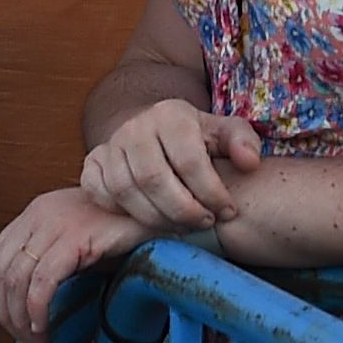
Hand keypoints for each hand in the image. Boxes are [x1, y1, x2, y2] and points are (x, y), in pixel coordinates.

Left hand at [0, 188, 156, 342]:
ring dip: (21, 318)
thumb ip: (51, 257)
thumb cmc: (120, 228)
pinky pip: (43, 280)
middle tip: (22, 338)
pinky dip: (37, 308)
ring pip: (17, 278)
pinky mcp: (76, 236)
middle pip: (0, 270)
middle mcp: (39, 214)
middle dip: (4, 312)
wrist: (154, 204)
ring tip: (36, 339)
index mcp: (35, 213)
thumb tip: (28, 302)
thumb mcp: (75, 239)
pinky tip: (43, 325)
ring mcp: (56, 223)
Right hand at [81, 101, 263, 233]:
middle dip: (184, 211)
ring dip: (157, 218)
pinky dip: (122, 211)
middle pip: (154, 179)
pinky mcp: (92, 163)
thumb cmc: (194, 137)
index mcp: (170, 115)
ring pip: (126, 191)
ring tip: (182, 227)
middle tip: (205, 223)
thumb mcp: (224, 132)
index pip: (189, 161)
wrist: (150, 128)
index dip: (211, 193)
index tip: (227, 211)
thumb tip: (250, 162)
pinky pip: (99, 193)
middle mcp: (134, 127)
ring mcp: (109, 145)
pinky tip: (149, 218)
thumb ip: (243, 142)